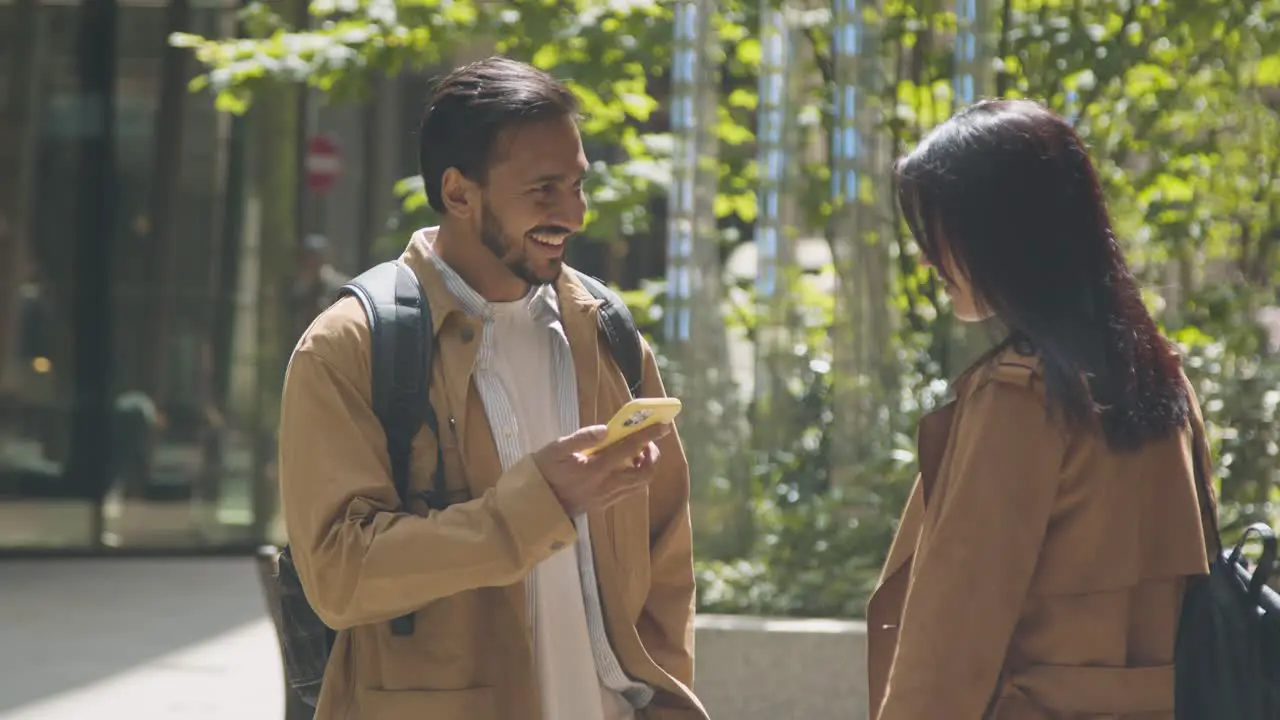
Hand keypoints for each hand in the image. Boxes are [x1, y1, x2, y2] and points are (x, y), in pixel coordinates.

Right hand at [532, 423, 670, 516]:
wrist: (536, 505)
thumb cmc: (545, 472)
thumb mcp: (556, 449)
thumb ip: (581, 438)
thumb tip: (605, 429)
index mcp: (595, 469)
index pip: (629, 450)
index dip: (648, 436)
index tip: (663, 426)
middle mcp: (606, 486)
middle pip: (644, 473)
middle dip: (652, 456)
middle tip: (644, 442)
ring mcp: (607, 498)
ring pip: (640, 485)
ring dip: (645, 467)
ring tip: (636, 453)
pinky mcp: (604, 505)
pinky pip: (629, 491)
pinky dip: (635, 477)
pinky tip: (624, 466)